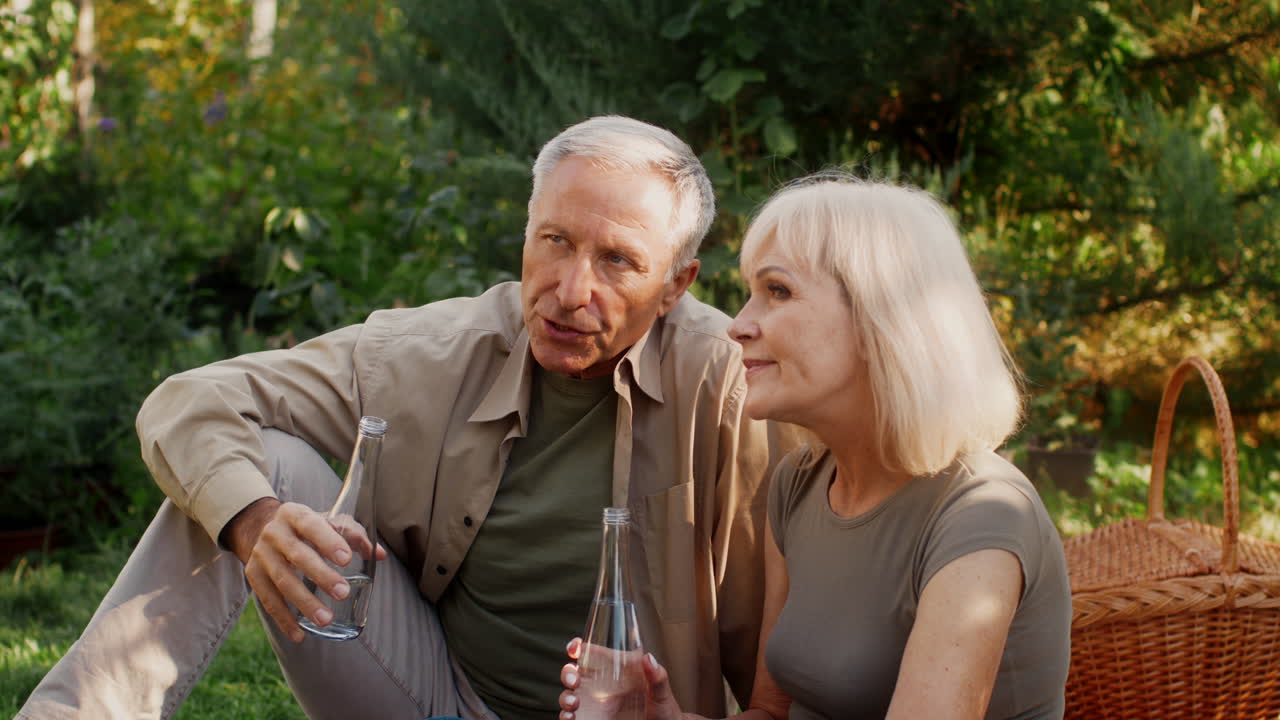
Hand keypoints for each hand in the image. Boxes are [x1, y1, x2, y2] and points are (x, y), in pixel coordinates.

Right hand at [228, 499, 386, 641]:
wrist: (261, 527)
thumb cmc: (307, 527)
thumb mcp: (327, 521)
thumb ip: (354, 535)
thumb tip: (378, 555)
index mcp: (295, 514)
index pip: (312, 525)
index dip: (328, 541)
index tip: (347, 559)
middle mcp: (274, 533)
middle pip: (298, 555)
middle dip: (321, 576)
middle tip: (342, 593)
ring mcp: (261, 554)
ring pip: (282, 580)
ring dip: (304, 602)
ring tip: (325, 620)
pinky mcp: (253, 575)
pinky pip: (268, 600)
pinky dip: (283, 618)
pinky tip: (299, 634)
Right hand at [559, 637, 687, 719]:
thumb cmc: (662, 707)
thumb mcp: (661, 691)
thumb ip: (657, 676)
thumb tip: (649, 658)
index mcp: (614, 671)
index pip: (590, 653)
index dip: (577, 647)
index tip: (575, 647)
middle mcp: (600, 686)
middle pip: (573, 673)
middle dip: (568, 673)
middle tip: (575, 679)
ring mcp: (594, 705)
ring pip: (568, 695)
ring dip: (566, 697)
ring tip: (575, 702)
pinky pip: (571, 717)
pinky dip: (566, 717)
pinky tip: (571, 717)